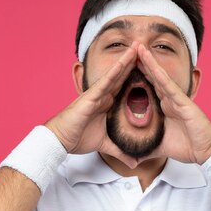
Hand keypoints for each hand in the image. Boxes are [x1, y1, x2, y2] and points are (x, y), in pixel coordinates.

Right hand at [45, 42, 139, 168]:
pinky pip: (105, 81)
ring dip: (126, 60)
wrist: (60, 140)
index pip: (125, 87)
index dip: (137, 77)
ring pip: (115, 74)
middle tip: (146, 50)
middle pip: (122, 76)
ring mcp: (96, 94)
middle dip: (134, 63)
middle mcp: (103, 95)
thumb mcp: (106, 145)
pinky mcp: (90, 96)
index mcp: (107, 103)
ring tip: (138, 47)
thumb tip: (134, 162)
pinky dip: (115, 71)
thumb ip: (121, 151)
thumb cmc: (77, 138)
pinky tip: (125, 61)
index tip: (150, 69)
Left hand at [136, 44, 210, 164]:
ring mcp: (177, 99)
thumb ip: (145, 147)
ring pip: (160, 77)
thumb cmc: (187, 147)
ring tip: (138, 48)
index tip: (123, 68)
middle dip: (141, 64)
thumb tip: (132, 156)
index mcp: (164, 108)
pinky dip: (159, 74)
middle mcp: (170, 100)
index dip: (136, 77)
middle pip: (152, 78)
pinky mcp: (184, 102)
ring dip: (149, 62)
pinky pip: (169, 85)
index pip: (147, 89)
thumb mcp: (158, 147)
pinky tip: (150, 63)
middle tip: (130, 49)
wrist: (206, 152)